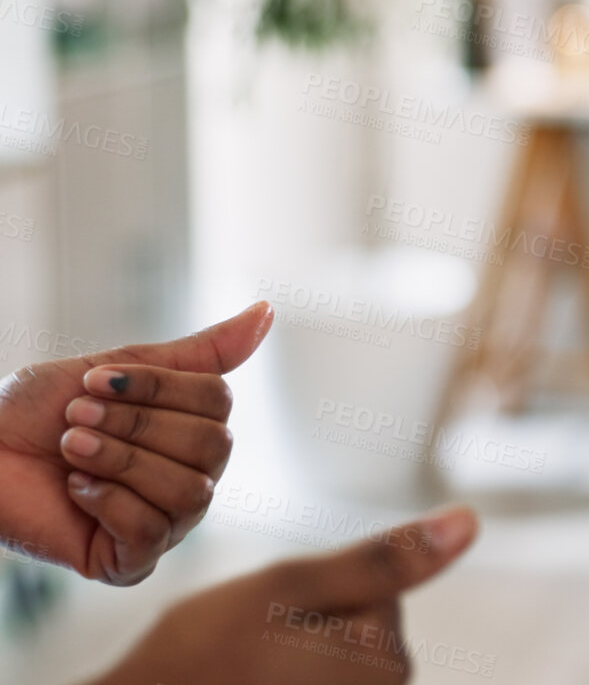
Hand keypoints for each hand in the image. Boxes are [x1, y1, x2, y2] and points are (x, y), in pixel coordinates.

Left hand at [0, 303, 272, 583]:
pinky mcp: (130, 563)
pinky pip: (151, 532)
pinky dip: (107, 503)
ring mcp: (166, 524)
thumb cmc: (34, 414)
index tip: (94, 380)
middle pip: (212, 447)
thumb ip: (199, 351)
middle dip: (135, 425)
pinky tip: (75, 490)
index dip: (158, 388)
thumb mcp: (117, 367)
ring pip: (189, 492)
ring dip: (119, 461)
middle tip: (77, 417)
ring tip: (72, 448)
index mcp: (191, 433)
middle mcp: (191, 479)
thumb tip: (269, 310)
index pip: (219, 404)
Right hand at [88, 505, 479, 684]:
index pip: (381, 587)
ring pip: (338, 655)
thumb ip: (385, 556)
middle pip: (366, 625)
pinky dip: (288, 675)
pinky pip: (318, 676)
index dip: (321, 588)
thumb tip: (470, 522)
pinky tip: (254, 682)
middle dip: (312, 624)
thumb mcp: (290, 586)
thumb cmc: (204, 655)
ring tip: (249, 671)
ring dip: (297, 654)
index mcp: (387, 659)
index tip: (275, 616)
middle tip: (255, 644)